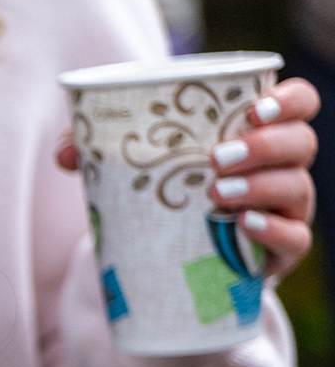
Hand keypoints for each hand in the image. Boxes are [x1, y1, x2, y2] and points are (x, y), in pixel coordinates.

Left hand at [57, 76, 320, 278]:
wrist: (175, 267)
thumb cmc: (164, 200)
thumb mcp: (134, 171)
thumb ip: (97, 153)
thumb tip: (65, 152)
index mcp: (256, 136)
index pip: (298, 104)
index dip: (291, 100)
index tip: (256, 108)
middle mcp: (282, 169)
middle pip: (301, 144)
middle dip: (266, 146)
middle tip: (217, 158)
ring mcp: (286, 211)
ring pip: (298, 189)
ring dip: (262, 187)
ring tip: (216, 193)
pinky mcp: (278, 254)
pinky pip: (295, 240)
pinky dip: (273, 230)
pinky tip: (243, 225)